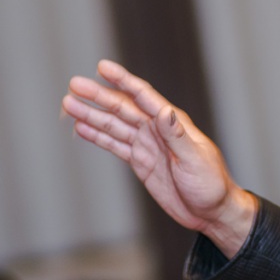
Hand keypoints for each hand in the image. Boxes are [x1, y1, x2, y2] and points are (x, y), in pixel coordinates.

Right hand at [61, 59, 255, 256]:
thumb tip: (164, 111)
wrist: (211, 212)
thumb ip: (177, 136)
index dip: (123, 81)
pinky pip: (115, 145)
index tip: (102, 67)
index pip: (143, 96)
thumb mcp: (195, 160)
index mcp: (173, 123)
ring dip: (92, 115)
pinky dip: (97, 137)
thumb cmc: (211, 185)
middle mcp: (157, 130)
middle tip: (73, 85)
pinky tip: (81, 128)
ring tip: (68, 104)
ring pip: (114, 126)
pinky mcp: (141, 162)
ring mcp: (147, 145)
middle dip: (98, 96)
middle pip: (122, 108)